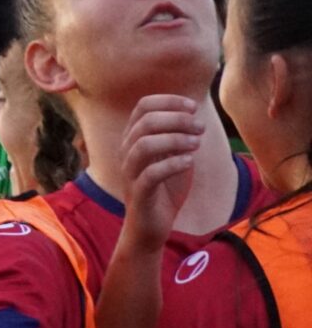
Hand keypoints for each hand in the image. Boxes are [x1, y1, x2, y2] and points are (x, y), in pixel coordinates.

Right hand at [120, 94, 203, 254]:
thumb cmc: (164, 189)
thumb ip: (177, 135)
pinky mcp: (138, 194)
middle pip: (145, 122)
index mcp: (133, 140)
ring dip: (175, 140)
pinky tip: (189, 162)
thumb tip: (194, 114)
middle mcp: (126, 153)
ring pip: (144, 145)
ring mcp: (130, 174)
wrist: (150, 226)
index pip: (143, 106)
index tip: (193, 108)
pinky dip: (173, 164)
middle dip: (178, 120)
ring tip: (196, 144)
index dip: (169, 101)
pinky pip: (151, 174)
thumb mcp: (173, 156)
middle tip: (200, 128)